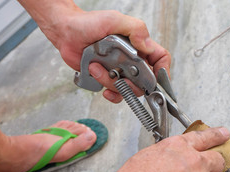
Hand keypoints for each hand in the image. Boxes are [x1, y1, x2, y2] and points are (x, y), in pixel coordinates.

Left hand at [18, 0, 170, 102]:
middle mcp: (132, 61)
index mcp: (138, 46)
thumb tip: (147, 46)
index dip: (163, 70)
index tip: (158, 78)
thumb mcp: (114, 20)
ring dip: (114, 84)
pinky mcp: (108, 79)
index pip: (160, 58)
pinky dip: (111, 94)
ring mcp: (120, 71)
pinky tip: (102, 86)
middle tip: (120, 76)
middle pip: (145, 81)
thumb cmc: (89, 23)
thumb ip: (135, 29)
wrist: (66, 33)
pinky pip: (116, 94)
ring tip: (97, 69)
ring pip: (129, 89)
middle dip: (133, 83)